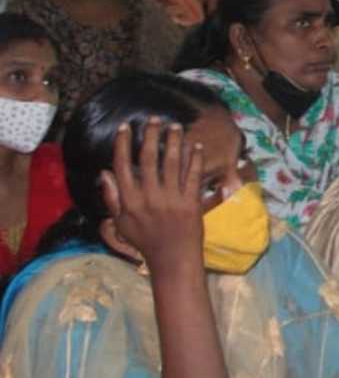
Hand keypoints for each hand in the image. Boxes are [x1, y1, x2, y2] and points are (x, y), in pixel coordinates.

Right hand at [101, 120, 206, 276]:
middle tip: (154, 119)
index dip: (122, 145)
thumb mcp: (121, 223)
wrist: (173, 259)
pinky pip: (193, 175)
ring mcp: (171, 199)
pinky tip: (195, 145)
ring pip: (172, 163)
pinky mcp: (191, 202)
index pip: (122, 166)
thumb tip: (104, 173)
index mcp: (129, 202)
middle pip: (148, 159)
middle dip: (150, 136)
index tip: (125, 127)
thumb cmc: (145, 241)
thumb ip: (112, 197)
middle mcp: (149, 198)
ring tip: (175, 126)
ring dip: (174, 141)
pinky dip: (194, 159)